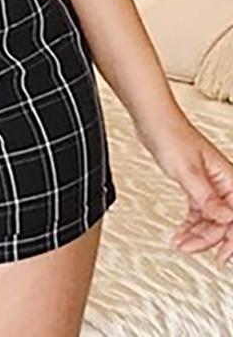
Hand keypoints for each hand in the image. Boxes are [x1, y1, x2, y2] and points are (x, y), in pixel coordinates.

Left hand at [134, 111, 232, 264]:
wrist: (153, 121)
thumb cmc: (171, 135)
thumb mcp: (187, 170)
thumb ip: (206, 197)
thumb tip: (226, 218)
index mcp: (228, 179)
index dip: (231, 239)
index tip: (221, 256)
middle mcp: (221, 183)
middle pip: (223, 222)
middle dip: (207, 238)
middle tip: (188, 248)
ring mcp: (209, 185)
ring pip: (210, 219)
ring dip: (196, 234)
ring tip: (180, 244)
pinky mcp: (195, 185)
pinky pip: (199, 212)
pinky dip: (190, 224)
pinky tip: (181, 232)